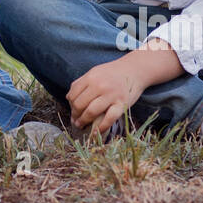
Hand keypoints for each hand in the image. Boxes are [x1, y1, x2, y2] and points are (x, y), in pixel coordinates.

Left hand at [67, 44, 183, 134]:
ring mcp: (111, 95)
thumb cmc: (112, 73)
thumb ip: (81, 83)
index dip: (70, 105)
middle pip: (80, 104)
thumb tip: (68, 98)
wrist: (134, 70)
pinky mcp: (122, 104)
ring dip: (84, 121)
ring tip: (81, 125)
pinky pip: (109, 119)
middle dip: (75, 115)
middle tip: (75, 121)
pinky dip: (100, 128)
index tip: (73, 110)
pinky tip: (95, 132)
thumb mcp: (94, 72)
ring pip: (91, 112)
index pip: (73, 94)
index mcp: (91, 77)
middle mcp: (100, 86)